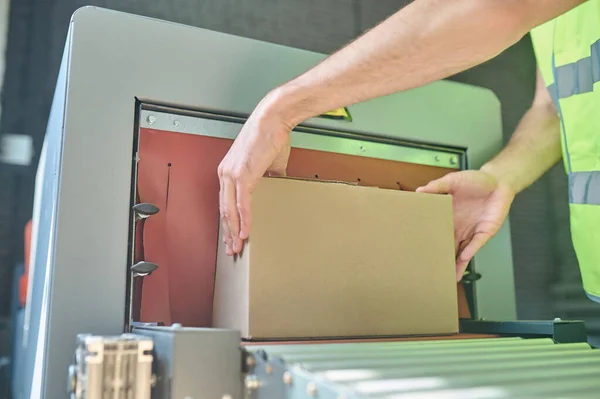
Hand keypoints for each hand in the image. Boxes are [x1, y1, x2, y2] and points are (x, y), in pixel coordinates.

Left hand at [217, 95, 291, 255]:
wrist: (273, 120)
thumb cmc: (271, 135)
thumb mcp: (269, 163)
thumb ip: (269, 177)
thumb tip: (276, 184)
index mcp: (228, 170)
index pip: (225, 202)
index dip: (229, 220)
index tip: (232, 234)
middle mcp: (225, 174)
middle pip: (224, 210)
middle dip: (228, 232)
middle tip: (232, 248)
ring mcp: (232, 175)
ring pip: (229, 211)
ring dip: (233, 231)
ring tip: (237, 246)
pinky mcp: (243, 176)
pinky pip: (242, 205)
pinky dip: (243, 221)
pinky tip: (245, 233)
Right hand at [416, 170, 514, 280]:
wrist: (498, 182)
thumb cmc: (475, 181)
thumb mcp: (453, 180)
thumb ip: (437, 186)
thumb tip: (419, 191)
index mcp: (446, 216)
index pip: (434, 232)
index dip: (426, 241)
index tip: (415, 249)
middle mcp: (456, 227)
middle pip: (446, 247)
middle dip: (439, 259)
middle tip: (429, 270)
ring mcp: (470, 232)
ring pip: (460, 252)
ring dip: (454, 264)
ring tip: (447, 276)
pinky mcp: (484, 233)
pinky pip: (475, 246)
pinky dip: (468, 253)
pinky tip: (461, 260)